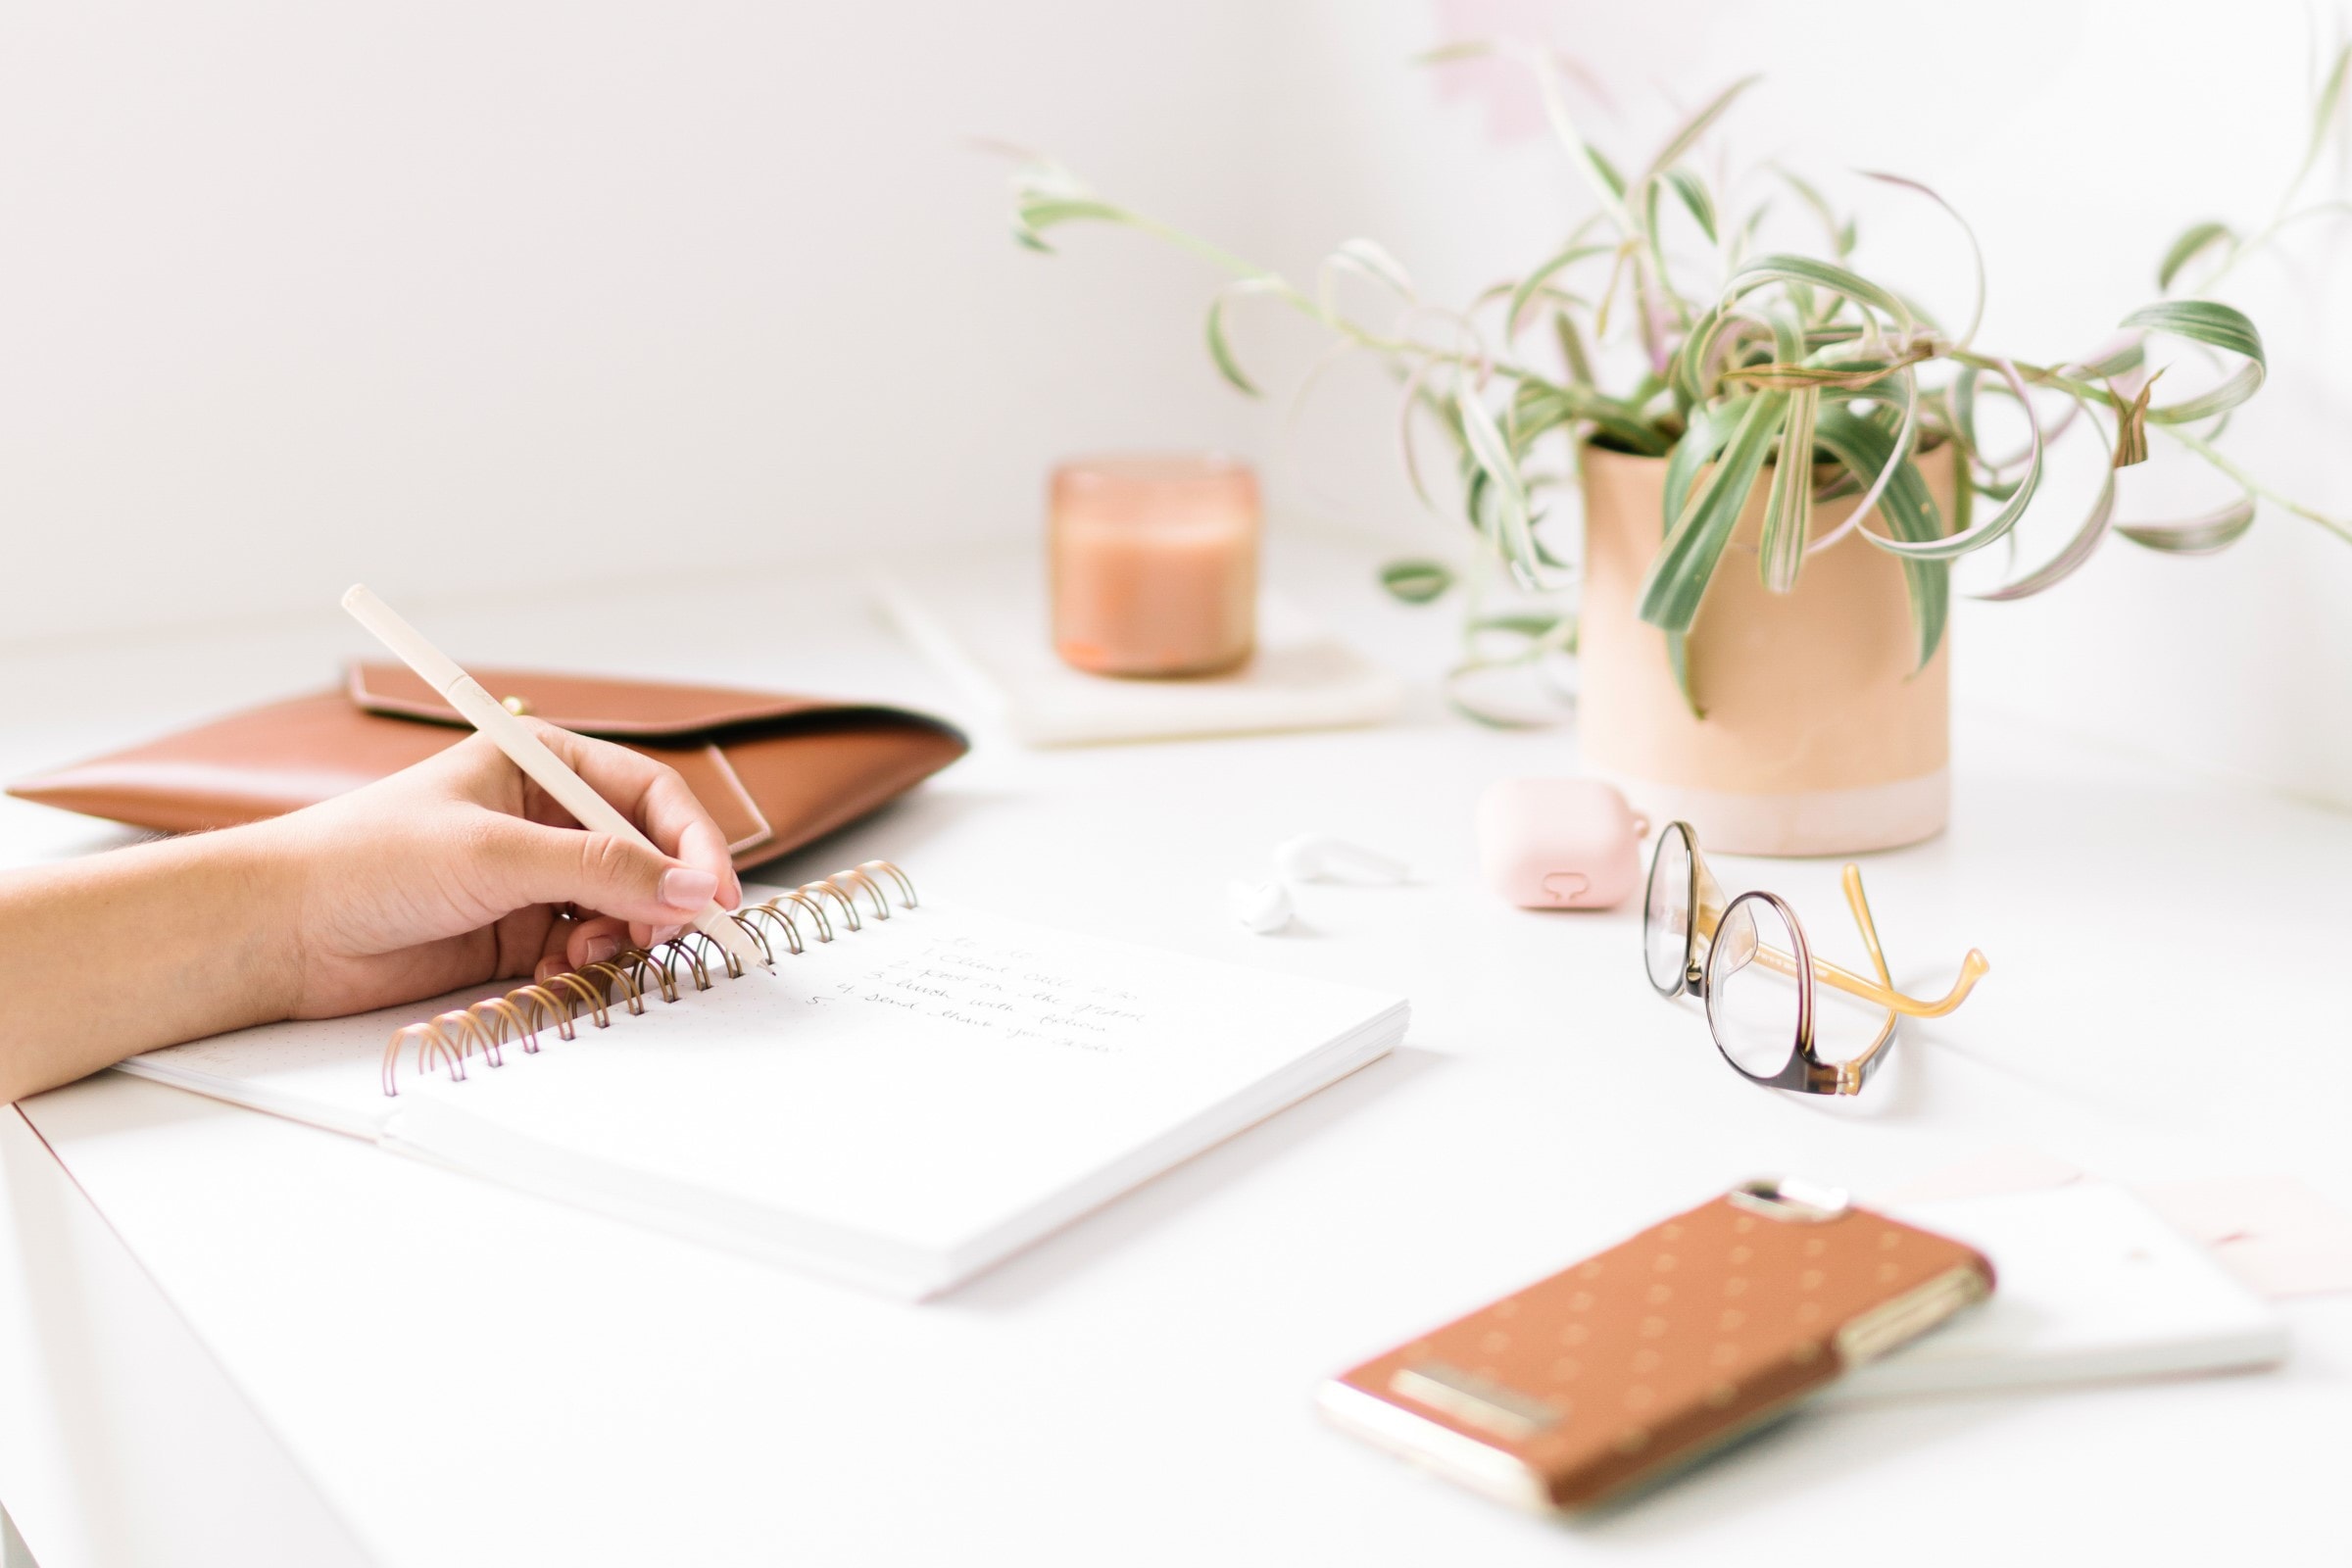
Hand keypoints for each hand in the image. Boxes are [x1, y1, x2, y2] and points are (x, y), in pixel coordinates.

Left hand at [253, 725, 742, 1019]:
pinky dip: (585, 966)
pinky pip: (584, 950)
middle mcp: (544, 818)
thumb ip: (601, 869)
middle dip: (659, 899)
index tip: (714, 893)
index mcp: (541, 765)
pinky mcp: (514, 933)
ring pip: (621, 908)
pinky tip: (552, 971)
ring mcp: (531, 878)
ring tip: (583, 953)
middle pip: (647, 856)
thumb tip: (690, 889)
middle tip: (659, 936)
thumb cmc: (365, 860)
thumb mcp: (495, 853)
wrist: (283, 931)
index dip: (691, 843)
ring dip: (618, 936)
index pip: (649, 796)